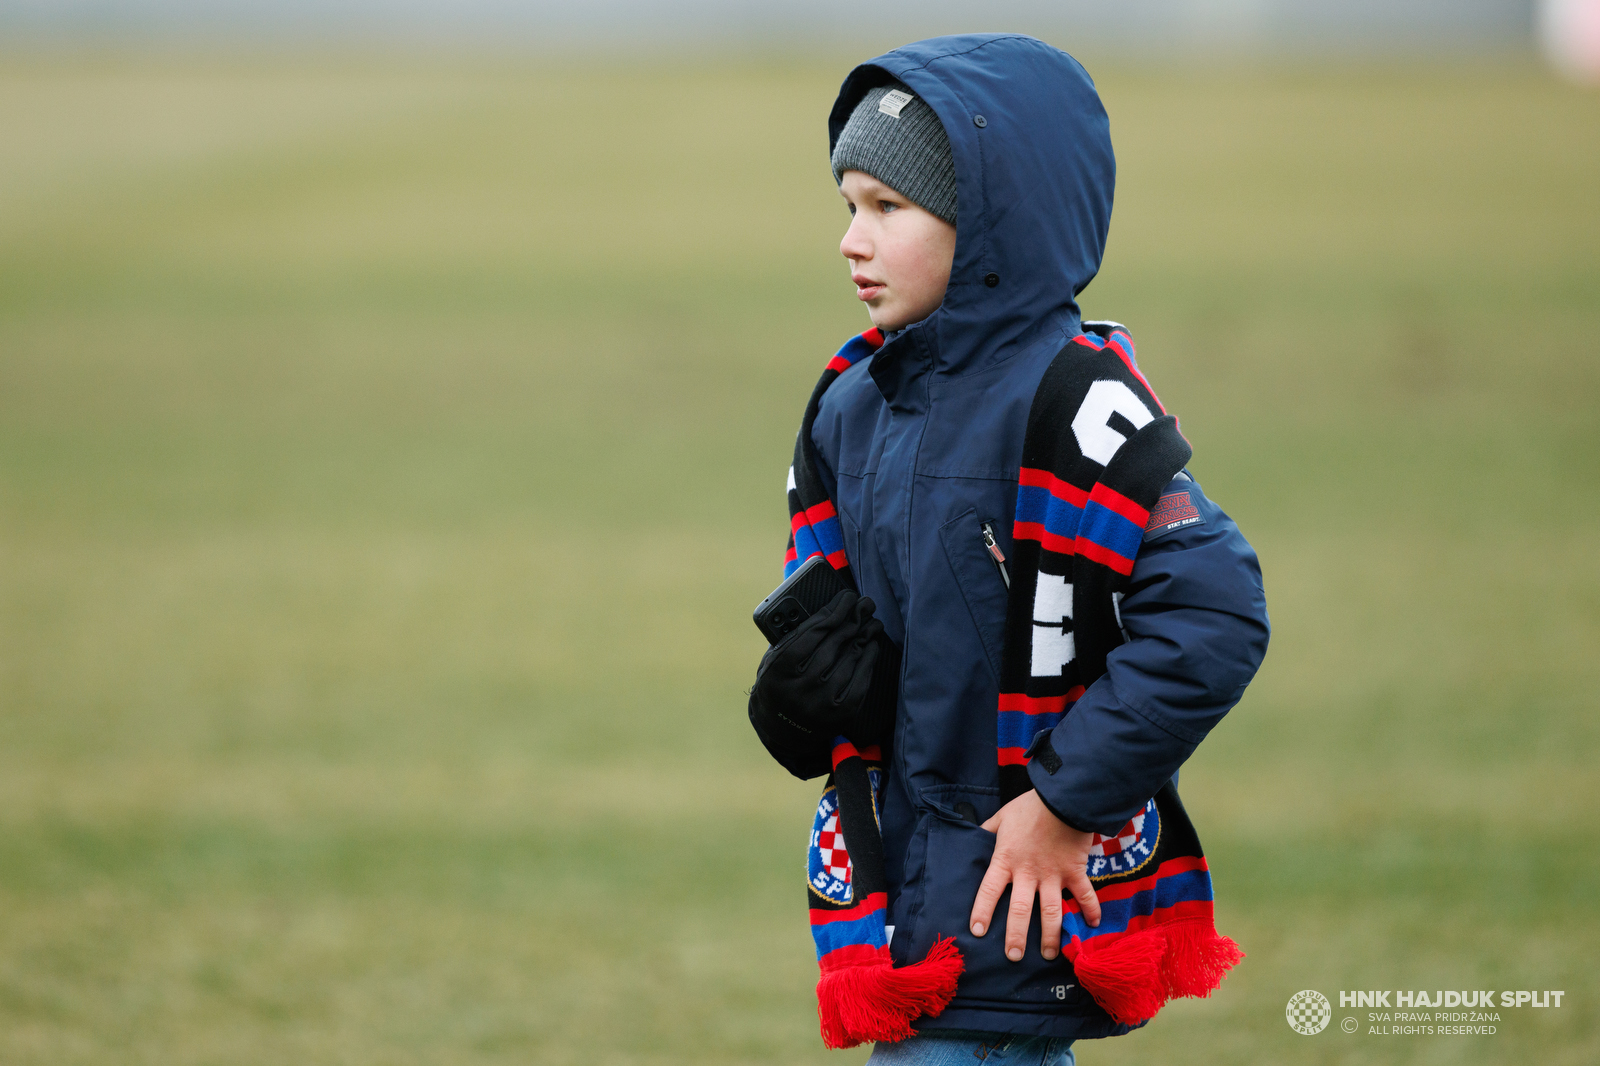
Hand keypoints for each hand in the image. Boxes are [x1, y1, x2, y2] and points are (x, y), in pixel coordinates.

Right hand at [753, 589, 885, 738]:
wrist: (781, 727)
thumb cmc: (780, 682)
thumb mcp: (775, 659)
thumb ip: (795, 636)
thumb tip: (833, 608)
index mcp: (778, 672)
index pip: (810, 635)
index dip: (833, 613)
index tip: (847, 597)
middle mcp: (799, 691)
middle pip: (832, 646)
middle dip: (852, 620)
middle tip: (865, 604)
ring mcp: (821, 705)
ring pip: (849, 661)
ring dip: (864, 637)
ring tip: (872, 622)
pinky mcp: (840, 715)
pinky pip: (860, 680)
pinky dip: (868, 659)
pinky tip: (871, 645)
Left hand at [969, 790, 1100, 962]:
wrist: (1063, 797)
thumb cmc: (1030, 806)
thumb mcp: (1002, 817)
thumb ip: (988, 830)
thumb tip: (974, 836)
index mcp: (1006, 859)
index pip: (989, 890)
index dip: (982, 911)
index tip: (977, 932)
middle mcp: (1028, 873)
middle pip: (1020, 910)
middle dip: (1016, 937)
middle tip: (1013, 957)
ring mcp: (1053, 875)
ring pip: (1052, 912)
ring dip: (1052, 936)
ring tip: (1049, 956)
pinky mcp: (1075, 871)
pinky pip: (1085, 895)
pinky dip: (1091, 910)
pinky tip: (1093, 925)